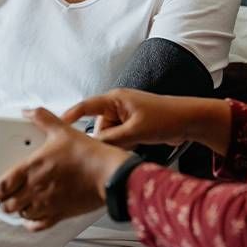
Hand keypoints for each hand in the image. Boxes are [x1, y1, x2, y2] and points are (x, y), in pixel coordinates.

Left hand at [0, 108, 132, 230]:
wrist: (109, 175)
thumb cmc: (87, 154)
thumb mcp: (62, 129)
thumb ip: (43, 118)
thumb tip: (28, 111)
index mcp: (32, 168)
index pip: (1, 186)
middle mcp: (35, 189)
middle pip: (8, 204)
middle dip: (2, 202)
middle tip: (2, 197)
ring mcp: (47, 204)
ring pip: (21, 215)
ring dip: (16, 211)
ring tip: (17, 204)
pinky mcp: (60, 214)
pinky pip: (38, 225)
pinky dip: (31, 223)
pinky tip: (31, 219)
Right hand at [64, 89, 217, 150]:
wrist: (190, 121)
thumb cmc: (167, 117)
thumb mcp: (135, 131)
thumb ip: (112, 140)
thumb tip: (93, 148)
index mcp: (116, 99)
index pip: (85, 106)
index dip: (70, 116)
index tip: (57, 125)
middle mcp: (118, 105)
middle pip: (98, 126)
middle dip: (105, 139)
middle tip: (118, 144)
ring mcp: (126, 115)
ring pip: (109, 135)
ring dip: (117, 143)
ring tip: (134, 143)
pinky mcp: (133, 125)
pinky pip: (119, 137)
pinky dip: (125, 143)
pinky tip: (137, 144)